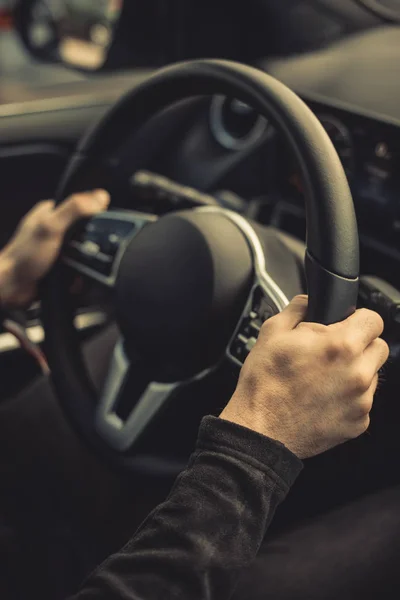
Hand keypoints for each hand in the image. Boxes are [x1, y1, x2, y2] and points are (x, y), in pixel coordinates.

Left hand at [0, 190, 109, 308]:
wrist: (11, 288)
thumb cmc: (25, 256)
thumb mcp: (51, 227)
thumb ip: (74, 209)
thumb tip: (101, 196)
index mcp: (51, 212)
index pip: (82, 206)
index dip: (95, 216)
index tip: (101, 228)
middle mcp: (54, 228)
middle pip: (86, 232)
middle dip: (90, 246)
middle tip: (87, 254)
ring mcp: (57, 248)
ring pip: (85, 252)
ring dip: (86, 263)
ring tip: (79, 269)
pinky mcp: (59, 266)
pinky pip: (79, 268)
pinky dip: (80, 275)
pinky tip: (75, 279)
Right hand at [220, 295, 388, 458]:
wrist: (260, 429)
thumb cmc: (264, 384)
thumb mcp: (272, 332)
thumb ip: (297, 309)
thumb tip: (308, 301)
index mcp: (341, 346)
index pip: (374, 319)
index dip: (357, 318)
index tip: (346, 325)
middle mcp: (358, 374)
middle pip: (380, 347)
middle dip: (360, 344)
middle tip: (333, 351)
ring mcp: (361, 401)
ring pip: (372, 375)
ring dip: (355, 372)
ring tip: (323, 378)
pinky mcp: (358, 423)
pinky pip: (363, 401)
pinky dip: (348, 398)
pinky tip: (323, 398)